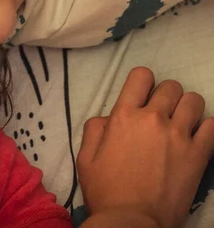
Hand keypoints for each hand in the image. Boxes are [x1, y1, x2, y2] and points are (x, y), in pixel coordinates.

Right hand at [77, 67, 213, 227]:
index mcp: (124, 115)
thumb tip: (109, 118)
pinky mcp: (198, 155)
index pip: (142, 75)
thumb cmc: (106, 192)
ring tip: (182, 125)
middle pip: (171, 86)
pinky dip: (206, 129)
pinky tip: (197, 138)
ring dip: (187, 109)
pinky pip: (212, 127)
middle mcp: (153, 118)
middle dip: (166, 97)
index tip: (143, 97)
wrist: (131, 224)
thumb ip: (95, 128)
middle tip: (162, 115)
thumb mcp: (86, 157)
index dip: (143, 82)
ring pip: (194, 101)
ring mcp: (178, 135)